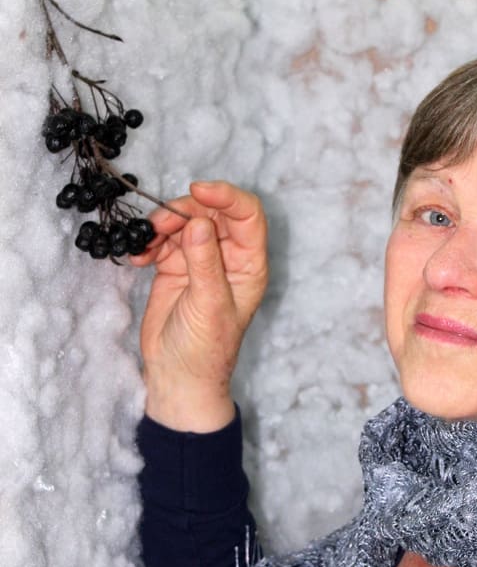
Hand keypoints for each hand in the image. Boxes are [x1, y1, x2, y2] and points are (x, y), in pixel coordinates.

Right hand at [131, 181, 267, 431]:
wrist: (178, 376)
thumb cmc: (206, 349)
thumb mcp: (209, 304)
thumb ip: (205, 262)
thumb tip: (199, 222)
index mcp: (249, 265)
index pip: (247, 215)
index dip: (226, 196)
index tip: (197, 190)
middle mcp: (228, 258)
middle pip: (211, 212)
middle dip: (185, 210)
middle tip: (159, 225)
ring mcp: (200, 260)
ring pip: (184, 221)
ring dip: (162, 225)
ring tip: (145, 246)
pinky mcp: (175, 266)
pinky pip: (163, 239)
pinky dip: (148, 241)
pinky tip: (138, 258)